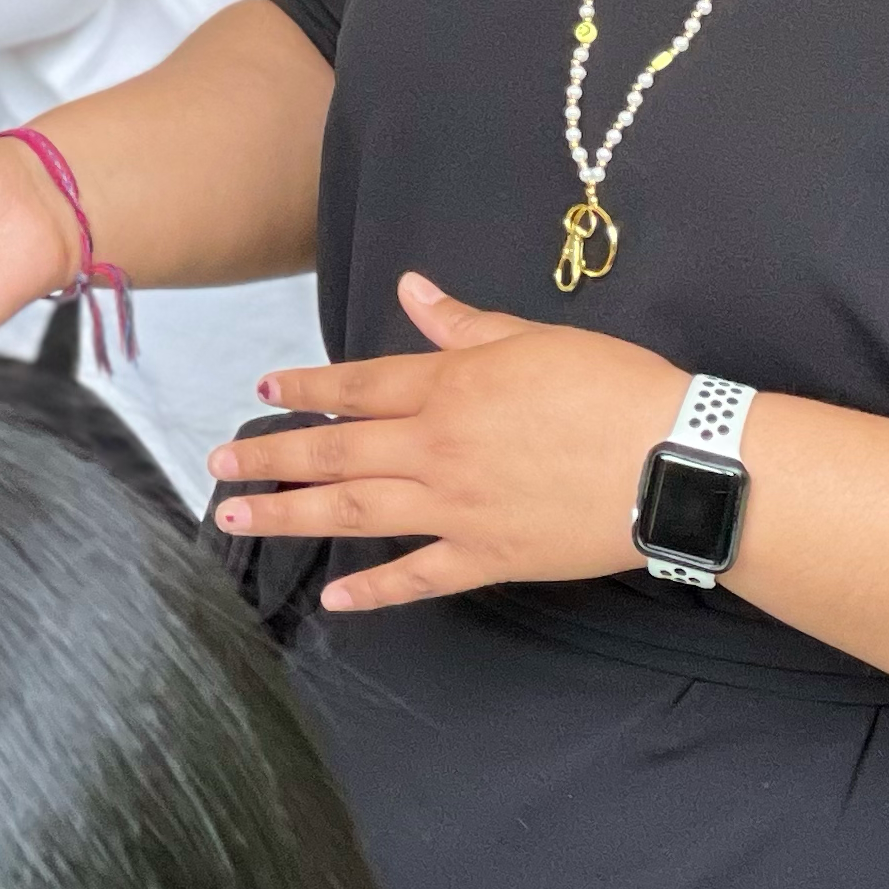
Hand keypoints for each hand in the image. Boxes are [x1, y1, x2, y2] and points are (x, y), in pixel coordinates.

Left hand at [211, 273, 686, 610]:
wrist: (672, 460)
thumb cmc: (612, 387)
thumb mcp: (534, 337)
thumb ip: (462, 324)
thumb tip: (411, 290)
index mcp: (446, 388)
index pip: (355, 387)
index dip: (305, 389)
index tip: (264, 390)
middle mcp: (435, 449)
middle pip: (334, 453)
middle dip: (269, 456)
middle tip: (216, 464)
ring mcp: (456, 509)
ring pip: (354, 513)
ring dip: (288, 515)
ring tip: (236, 516)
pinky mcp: (489, 557)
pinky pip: (418, 578)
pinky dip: (375, 591)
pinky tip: (336, 598)